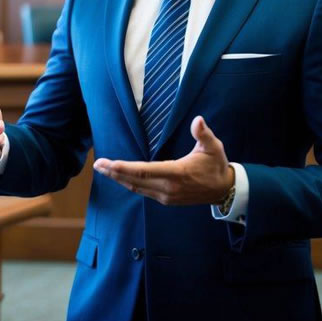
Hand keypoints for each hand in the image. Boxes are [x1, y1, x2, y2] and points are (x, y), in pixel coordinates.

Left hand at [93, 116, 234, 205]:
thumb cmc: (216, 166)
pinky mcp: (166, 200)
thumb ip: (204, 134)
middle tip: (97, 165)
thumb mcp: (213, 147)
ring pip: (136, 188)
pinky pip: (142, 191)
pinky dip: (129, 183)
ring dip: (118, 179)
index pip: (145, 171)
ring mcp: (166, 196)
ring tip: (103, 170)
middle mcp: (168, 188)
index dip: (125, 168)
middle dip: (114, 172)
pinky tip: (119, 177)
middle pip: (135, 180)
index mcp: (177, 173)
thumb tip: (198, 120)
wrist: (224, 190)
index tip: (109, 163)